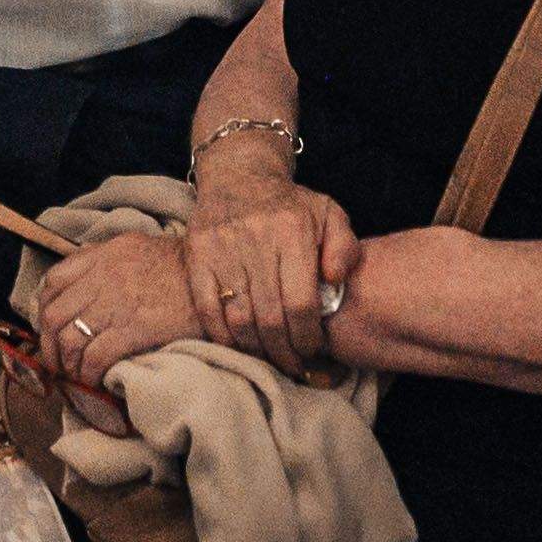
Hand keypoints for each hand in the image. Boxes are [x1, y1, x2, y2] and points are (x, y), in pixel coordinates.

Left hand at [31, 232, 200, 399]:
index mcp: (103, 255)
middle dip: (50, 346)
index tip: (50, 331)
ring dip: (68, 365)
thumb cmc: (182, 268)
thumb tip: (81, 290)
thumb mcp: (138, 250)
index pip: (53, 282)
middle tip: (57, 364)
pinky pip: (95, 356)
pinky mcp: (135, 328)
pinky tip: (95, 381)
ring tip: (76, 376)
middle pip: (55, 315)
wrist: (219, 281)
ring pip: (70, 339)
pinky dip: (89, 374)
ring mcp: (118, 303)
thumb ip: (106, 262)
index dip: (44, 311)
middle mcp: (104, 276)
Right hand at [182, 179, 366, 380]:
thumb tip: (336, 279)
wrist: (239, 176)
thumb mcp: (329, 214)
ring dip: (256, 350)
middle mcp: (256, 239)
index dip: (307, 335)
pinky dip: (222, 336)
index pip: (301, 301)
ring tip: (270, 361)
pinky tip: (239, 347)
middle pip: (270, 316)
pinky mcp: (197, 256)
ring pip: (239, 318)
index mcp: (293, 231)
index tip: (312, 350)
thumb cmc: (291, 205)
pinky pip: (208, 309)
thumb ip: (344, 247)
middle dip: (284, 351)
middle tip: (293, 366)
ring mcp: (222, 248)